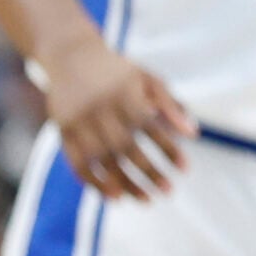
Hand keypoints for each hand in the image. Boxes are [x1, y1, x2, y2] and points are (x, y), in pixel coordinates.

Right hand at [42, 32, 194, 200]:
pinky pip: (78, 163)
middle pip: (126, 148)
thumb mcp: (148, 79)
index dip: (168, 149)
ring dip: (124, 183)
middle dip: (148, 172)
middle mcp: (100, 107)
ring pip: (102, 160)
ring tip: (146, 200)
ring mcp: (79, 120)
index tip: (185, 169)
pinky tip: (115, 196)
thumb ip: (170, 105)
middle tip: (168, 191)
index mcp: (125, 93)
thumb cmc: (119, 72)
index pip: (152, 127)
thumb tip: (193, 134)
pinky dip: (95, 182)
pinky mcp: (62, 130)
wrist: (71, 56)